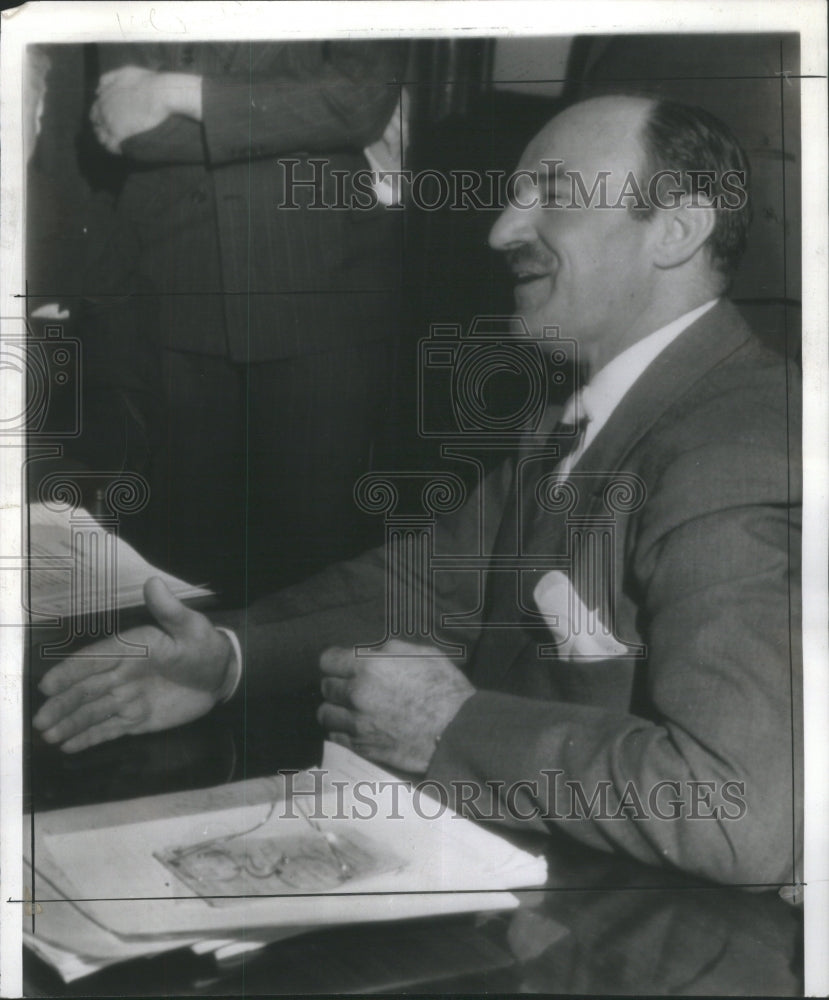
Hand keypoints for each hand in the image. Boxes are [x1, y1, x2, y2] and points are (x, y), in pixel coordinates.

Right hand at [33, 578, 233, 752]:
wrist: (221, 674)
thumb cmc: (204, 645)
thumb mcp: (190, 626)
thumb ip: (169, 610)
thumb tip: (153, 582)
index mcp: (131, 648)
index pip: (95, 659)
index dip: (70, 671)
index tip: (49, 685)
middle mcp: (122, 673)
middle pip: (86, 690)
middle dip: (62, 704)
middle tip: (40, 721)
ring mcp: (128, 698)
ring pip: (93, 712)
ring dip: (70, 723)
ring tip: (49, 737)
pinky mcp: (136, 719)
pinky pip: (109, 729)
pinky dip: (89, 737)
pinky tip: (69, 745)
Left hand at [90, 66, 173, 153]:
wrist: (159, 93)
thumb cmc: (146, 81)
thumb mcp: (124, 72)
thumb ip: (108, 79)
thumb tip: (97, 90)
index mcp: (103, 97)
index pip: (95, 112)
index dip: (101, 119)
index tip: (109, 123)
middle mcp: (104, 110)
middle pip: (97, 126)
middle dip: (103, 130)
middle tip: (114, 135)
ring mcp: (110, 122)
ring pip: (102, 137)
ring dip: (107, 141)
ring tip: (118, 144)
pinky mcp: (120, 133)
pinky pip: (111, 146)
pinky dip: (115, 149)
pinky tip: (122, 149)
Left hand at [317, 639, 474, 773]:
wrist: (457, 731)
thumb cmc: (444, 688)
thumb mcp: (420, 653)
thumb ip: (387, 651)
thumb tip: (369, 654)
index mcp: (368, 666)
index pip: (328, 660)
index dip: (336, 661)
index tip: (342, 666)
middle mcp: (356, 693)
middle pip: (326, 687)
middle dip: (338, 684)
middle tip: (353, 688)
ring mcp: (357, 723)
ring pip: (326, 713)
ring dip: (337, 710)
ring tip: (352, 710)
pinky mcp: (362, 747)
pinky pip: (336, 737)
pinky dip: (343, 731)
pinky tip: (357, 727)